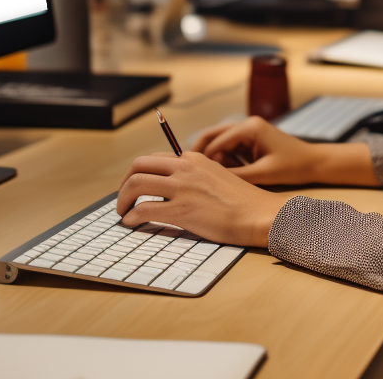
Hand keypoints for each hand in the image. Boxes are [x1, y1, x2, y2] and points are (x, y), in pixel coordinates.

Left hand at [116, 151, 290, 247]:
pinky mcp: (182, 210)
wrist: (259, 214)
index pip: (154, 158)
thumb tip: (173, 188)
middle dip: (124, 183)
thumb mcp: (217, 177)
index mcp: (193, 159)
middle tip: (124, 199)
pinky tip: (132, 223)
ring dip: (123, 200)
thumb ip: (195, 177)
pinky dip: (132, 217)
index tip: (135, 187)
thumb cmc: (242, 202)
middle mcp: (185, 168)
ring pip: (135, 184)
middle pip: (138, 166)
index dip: (139, 173)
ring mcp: (182, 188)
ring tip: (124, 213)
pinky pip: (144, 210)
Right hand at [193, 116, 378, 186]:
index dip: (204, 158)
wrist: (315, 163)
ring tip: (205, 176)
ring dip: (214, 157)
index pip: (217, 140)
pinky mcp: (252, 139)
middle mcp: (247, 124)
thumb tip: (211, 179)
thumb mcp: (263, 174)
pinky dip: (225, 159)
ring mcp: (249, 131)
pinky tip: (222, 174)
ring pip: (220, 142)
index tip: (192, 174)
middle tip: (187, 170)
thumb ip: (236, 175)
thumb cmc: (293, 167)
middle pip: (213, 135)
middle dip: (201, 153)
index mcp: (250, 127)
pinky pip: (231, 148)